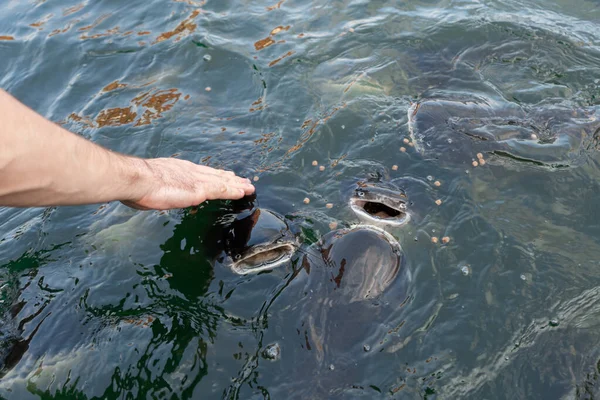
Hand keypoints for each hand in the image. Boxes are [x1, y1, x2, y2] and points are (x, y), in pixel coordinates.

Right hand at [122, 158, 254, 209]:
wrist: (137, 179)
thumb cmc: (136, 185)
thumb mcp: (150, 186)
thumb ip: (157, 189)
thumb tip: (152, 194)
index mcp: (179, 170)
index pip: (201, 173)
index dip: (214, 175)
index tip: (224, 175)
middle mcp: (191, 172)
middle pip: (216, 175)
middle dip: (230, 179)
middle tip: (243, 180)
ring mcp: (197, 180)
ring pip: (222, 182)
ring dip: (237, 185)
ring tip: (249, 187)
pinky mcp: (200, 189)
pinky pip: (222, 190)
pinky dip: (234, 191)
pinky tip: (244, 193)